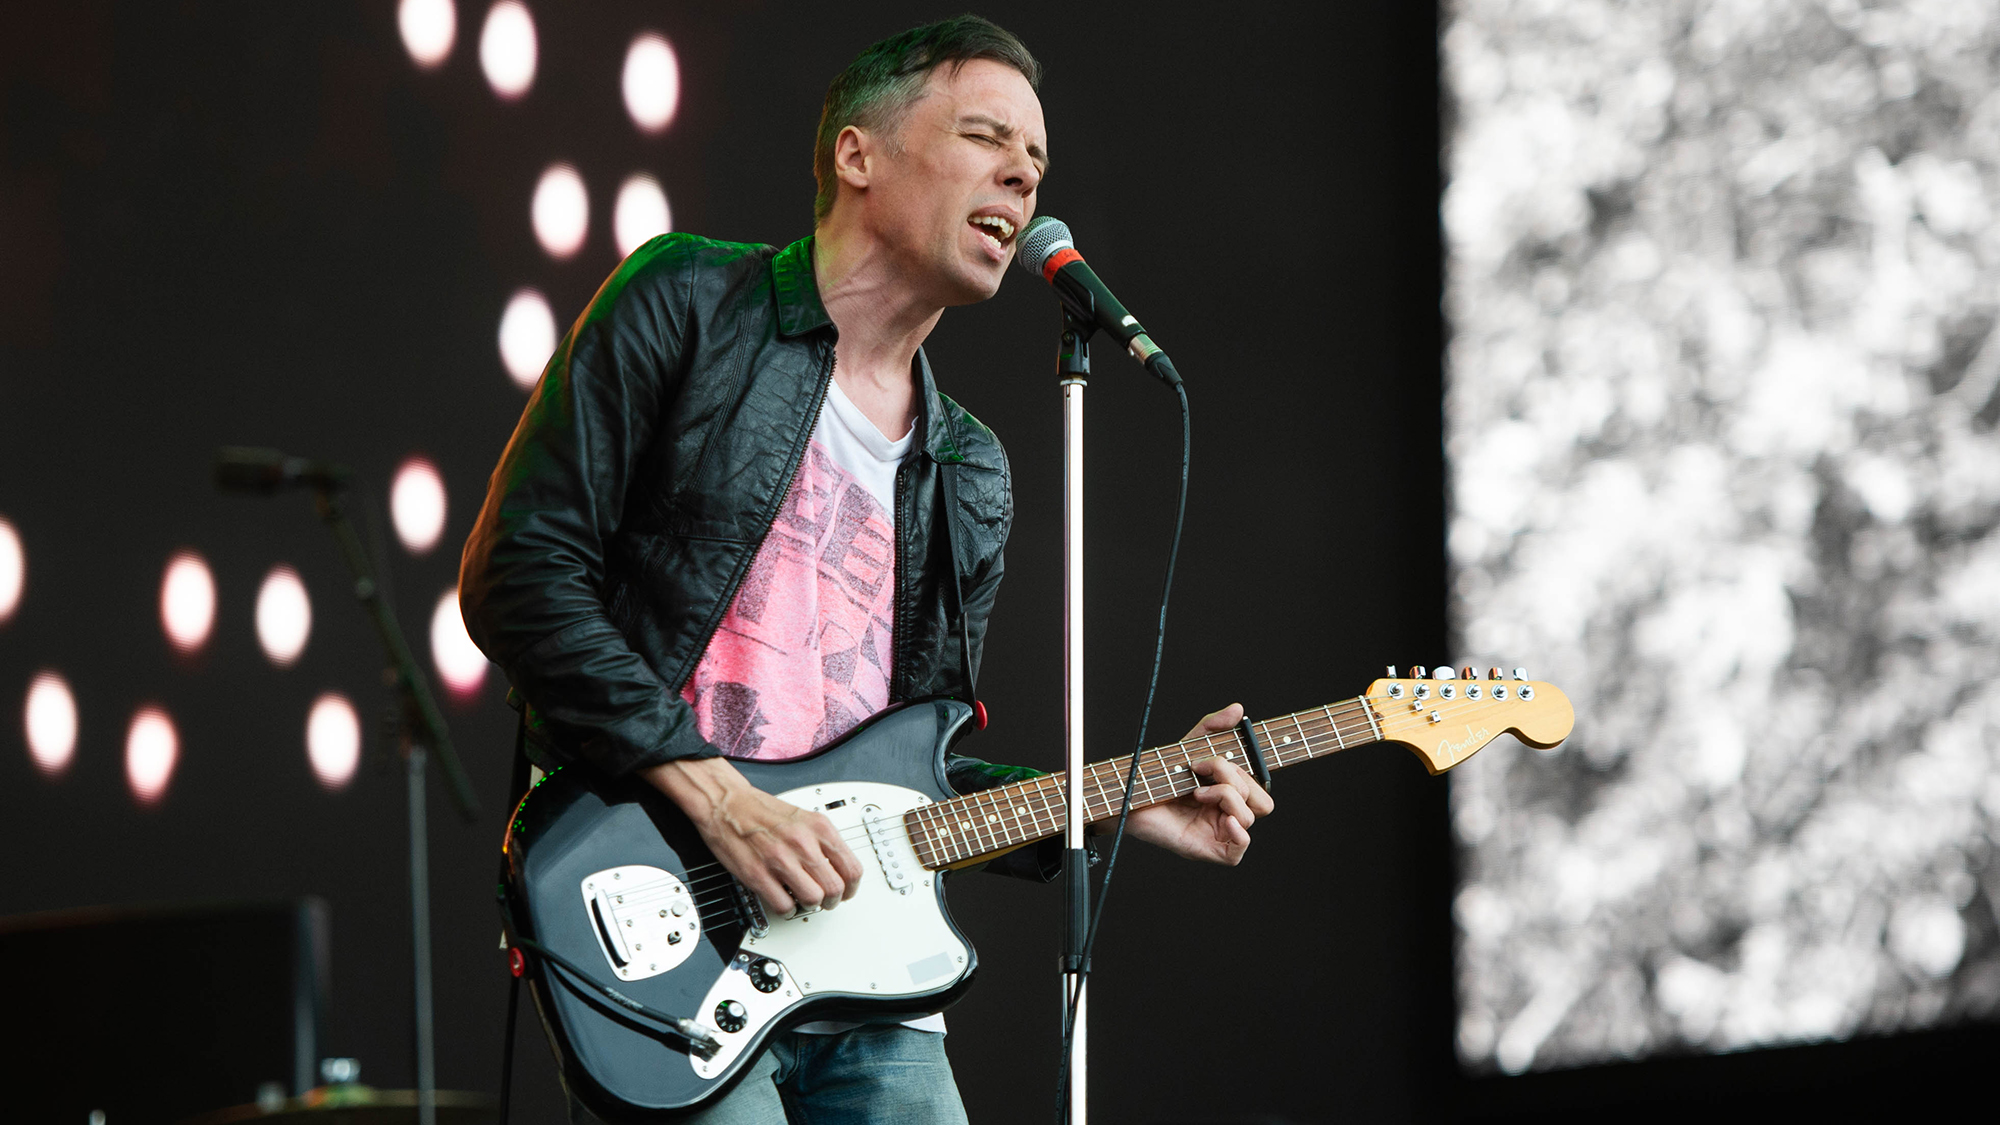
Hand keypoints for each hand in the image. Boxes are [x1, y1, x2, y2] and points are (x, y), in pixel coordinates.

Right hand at [643, 756, 864, 914]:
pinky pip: (784, 905)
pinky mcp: (758, 875)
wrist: (726, 803)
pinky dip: (787, 909)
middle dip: (832, 901)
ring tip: (802, 900)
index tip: (846, 892)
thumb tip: (839, 868)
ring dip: (809, 906)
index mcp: (818, 828)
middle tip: (824, 900)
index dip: (851, 888)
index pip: (852, 869)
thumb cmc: (762, 810)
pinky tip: (784, 900)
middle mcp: (802, 843)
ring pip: (812, 899)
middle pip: (834, 888)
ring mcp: (780, 860)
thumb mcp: (804, 817)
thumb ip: (823, 841)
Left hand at [1117, 703, 1273, 864]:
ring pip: (1249, 817)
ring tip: (1195, 792)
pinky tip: (1224, 819)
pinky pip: (1240, 848)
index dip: (1255, 770)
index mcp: (1229, 792)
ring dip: (1224, 795)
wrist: (1130, 796)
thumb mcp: (1189, 745)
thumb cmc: (1159, 776)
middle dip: (1235, 777)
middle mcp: (1228, 813)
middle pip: (1261, 800)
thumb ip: (1213, 725)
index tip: (1234, 755)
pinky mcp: (1209, 849)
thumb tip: (1238, 708)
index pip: (1260, 785)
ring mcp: (1219, 832)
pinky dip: (1238, 832)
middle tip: (1203, 768)